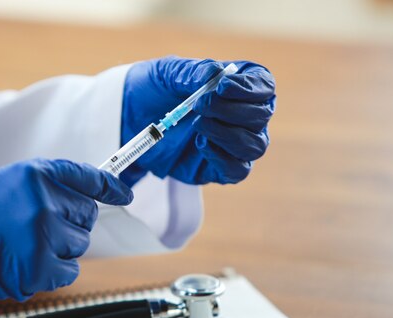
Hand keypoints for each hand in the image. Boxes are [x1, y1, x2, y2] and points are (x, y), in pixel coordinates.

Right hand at [0, 159, 132, 300]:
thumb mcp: (13, 183)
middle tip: (37, 226)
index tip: (123, 194)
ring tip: (26, 244)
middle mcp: (44, 201)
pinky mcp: (41, 266)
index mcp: (38, 174)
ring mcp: (44, 234)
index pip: (88, 177)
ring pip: (80, 244)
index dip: (110, 186)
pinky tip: (28, 262)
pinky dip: (54, 271)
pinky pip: (70, 270)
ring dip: (60, 248)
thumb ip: (51, 185)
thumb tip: (96, 197)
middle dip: (70, 223)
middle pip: (88, 215)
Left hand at [120, 56, 275, 185]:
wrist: (129, 119)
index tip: (222, 87)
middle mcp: (242, 114)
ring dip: (229, 135)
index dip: (250, 88)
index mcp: (237, 84)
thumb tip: (217, 73)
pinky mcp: (218, 167)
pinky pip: (237, 170)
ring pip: (255, 145)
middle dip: (232, 111)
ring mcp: (233, 143)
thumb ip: (193, 72)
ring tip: (197, 125)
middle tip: (199, 106)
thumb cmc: (154, 89)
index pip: (263, 85)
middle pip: (261, 116)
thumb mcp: (168, 73)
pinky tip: (200, 145)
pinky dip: (223, 158)